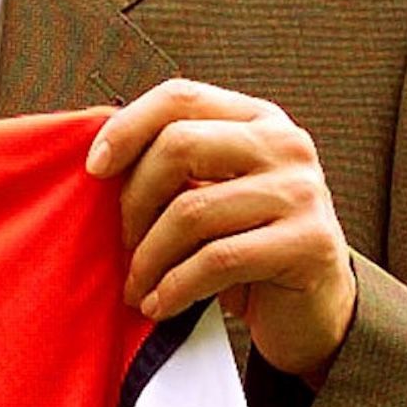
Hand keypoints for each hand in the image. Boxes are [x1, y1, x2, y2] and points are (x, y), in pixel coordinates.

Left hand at [88, 79, 356, 386]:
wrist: (312, 309)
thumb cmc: (245, 246)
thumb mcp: (210, 193)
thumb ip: (172, 166)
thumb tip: (96, 161)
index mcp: (258, 119)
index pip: (180, 97)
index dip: (127, 127)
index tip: (94, 169)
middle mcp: (287, 144)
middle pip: (179, 146)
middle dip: (134, 201)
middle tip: (121, 244)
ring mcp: (303, 191)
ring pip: (192, 211)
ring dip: (149, 257)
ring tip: (136, 286)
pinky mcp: (310, 243)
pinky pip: (218, 259)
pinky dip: (175, 286)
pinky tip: (160, 304)